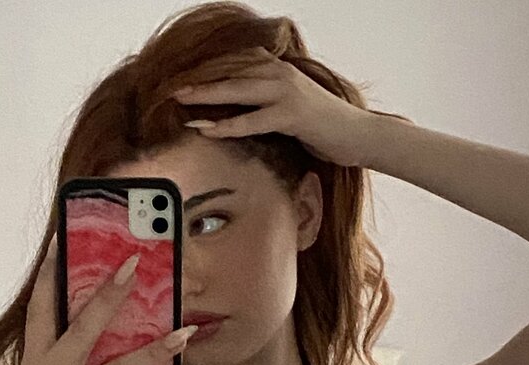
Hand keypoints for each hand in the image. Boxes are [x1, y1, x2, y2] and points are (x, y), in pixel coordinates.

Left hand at [172, 48, 374, 167]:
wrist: (358, 135)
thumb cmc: (324, 128)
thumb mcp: (290, 109)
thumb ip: (267, 103)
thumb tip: (241, 112)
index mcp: (277, 69)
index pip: (234, 63)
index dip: (207, 70)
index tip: (181, 76)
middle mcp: (279, 73)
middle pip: (230, 71)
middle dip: (198, 78)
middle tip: (170, 85)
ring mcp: (286, 91)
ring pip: (237, 89)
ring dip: (206, 95)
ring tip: (180, 101)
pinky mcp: (292, 114)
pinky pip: (253, 118)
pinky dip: (228, 124)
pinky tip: (207, 129)